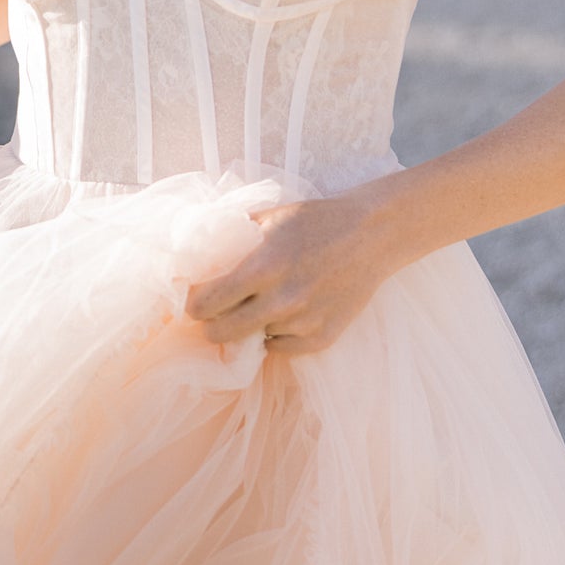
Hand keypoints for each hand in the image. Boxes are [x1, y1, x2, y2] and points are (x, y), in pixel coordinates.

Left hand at [183, 182, 408, 355]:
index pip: (206, 304)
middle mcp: (281, 300)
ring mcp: (304, 323)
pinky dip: (278, 334)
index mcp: (262, 267)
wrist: (371, 236)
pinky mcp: (322, 338)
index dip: (193, 304)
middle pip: (221, 334)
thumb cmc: (316, 221)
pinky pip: (282, 348)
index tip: (195, 300)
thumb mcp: (270, 217)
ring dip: (252, 325)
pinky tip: (288, 311)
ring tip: (267, 300)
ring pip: (254, 338)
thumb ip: (233, 236)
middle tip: (217, 312)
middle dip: (212, 324)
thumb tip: (194, 251)